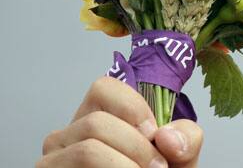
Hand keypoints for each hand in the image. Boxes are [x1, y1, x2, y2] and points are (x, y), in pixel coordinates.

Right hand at [38, 76, 202, 166]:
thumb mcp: (179, 156)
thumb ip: (185, 139)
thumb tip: (166, 137)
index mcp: (97, 117)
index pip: (104, 88)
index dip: (134, 108)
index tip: (154, 135)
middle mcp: (67, 136)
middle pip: (97, 122)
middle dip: (138, 147)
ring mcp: (52, 160)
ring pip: (87, 149)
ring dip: (126, 165)